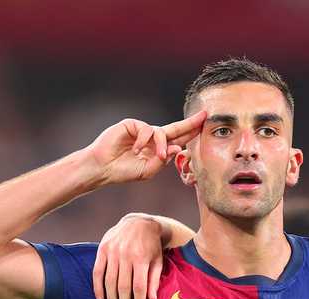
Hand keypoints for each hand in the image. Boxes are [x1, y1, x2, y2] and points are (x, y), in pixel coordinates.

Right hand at [84, 110, 205, 185]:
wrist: (103, 168)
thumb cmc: (124, 171)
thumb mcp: (148, 171)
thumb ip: (163, 161)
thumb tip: (178, 148)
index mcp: (158, 149)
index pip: (178, 140)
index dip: (191, 133)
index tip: (204, 126)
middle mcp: (152, 138)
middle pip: (175, 129)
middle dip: (190, 124)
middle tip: (205, 116)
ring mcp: (142, 131)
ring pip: (161, 132)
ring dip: (162, 144)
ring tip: (159, 156)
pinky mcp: (132, 124)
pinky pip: (146, 129)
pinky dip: (145, 140)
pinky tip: (137, 149)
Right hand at [94, 213, 167, 298]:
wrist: (138, 223)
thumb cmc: (151, 245)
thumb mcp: (158, 260)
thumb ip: (154, 279)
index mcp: (141, 258)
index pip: (139, 286)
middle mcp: (125, 255)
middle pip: (123, 286)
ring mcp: (112, 252)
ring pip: (109, 281)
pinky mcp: (102, 249)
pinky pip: (97, 271)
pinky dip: (97, 287)